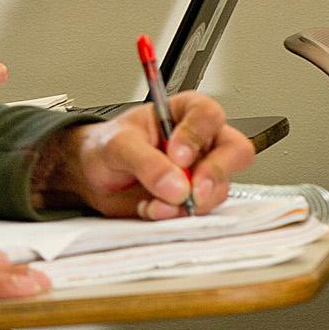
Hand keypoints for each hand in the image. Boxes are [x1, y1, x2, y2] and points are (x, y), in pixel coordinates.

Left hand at [29, 92, 254, 219]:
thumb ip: (146, 161)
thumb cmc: (107, 148)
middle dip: (214, 175)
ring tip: (155, 203)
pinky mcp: (195, 200)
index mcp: (185, 113)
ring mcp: (202, 173)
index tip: (177, 156)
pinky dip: (177, 216)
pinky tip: (153, 210)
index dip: (197, 136)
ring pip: (220, 188)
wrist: (93, 177)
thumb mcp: (118, 146)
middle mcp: (201, 141)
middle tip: (190, 192)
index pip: (208, 115)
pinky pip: (201, 212)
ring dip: (189, 203)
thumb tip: (176, 184)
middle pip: (235, 152)